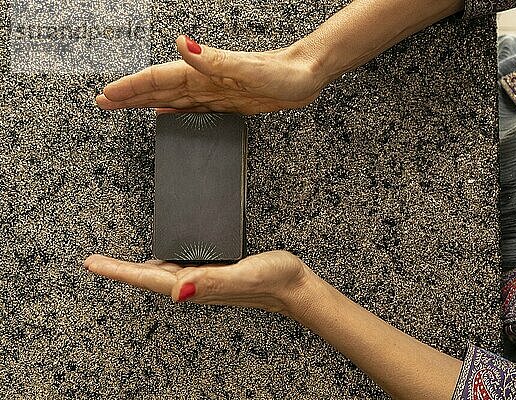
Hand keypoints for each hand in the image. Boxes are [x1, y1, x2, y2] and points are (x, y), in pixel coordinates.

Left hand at [84, 250, 312, 315]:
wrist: (294, 285)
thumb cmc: (273, 281)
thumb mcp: (244, 276)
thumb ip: (213, 282)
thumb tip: (177, 290)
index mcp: (197, 286)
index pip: (149, 279)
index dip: (119, 271)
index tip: (93, 263)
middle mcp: (196, 284)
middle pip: (148, 277)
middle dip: (120, 270)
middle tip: (95, 261)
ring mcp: (204, 279)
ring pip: (162, 273)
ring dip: (137, 268)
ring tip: (117, 262)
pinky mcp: (214, 271)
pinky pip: (179, 267)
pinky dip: (162, 263)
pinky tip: (161, 258)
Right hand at [95, 35, 323, 114]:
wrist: (308, 77)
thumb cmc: (286, 72)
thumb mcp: (250, 68)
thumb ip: (215, 60)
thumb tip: (183, 46)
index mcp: (206, 72)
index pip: (159, 79)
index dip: (131, 88)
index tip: (107, 95)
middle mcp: (207, 80)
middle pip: (159, 89)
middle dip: (130, 96)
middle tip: (104, 103)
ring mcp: (216, 92)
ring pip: (172, 99)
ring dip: (146, 103)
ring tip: (124, 107)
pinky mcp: (228, 102)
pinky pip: (193, 108)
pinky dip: (174, 112)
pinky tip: (166, 115)